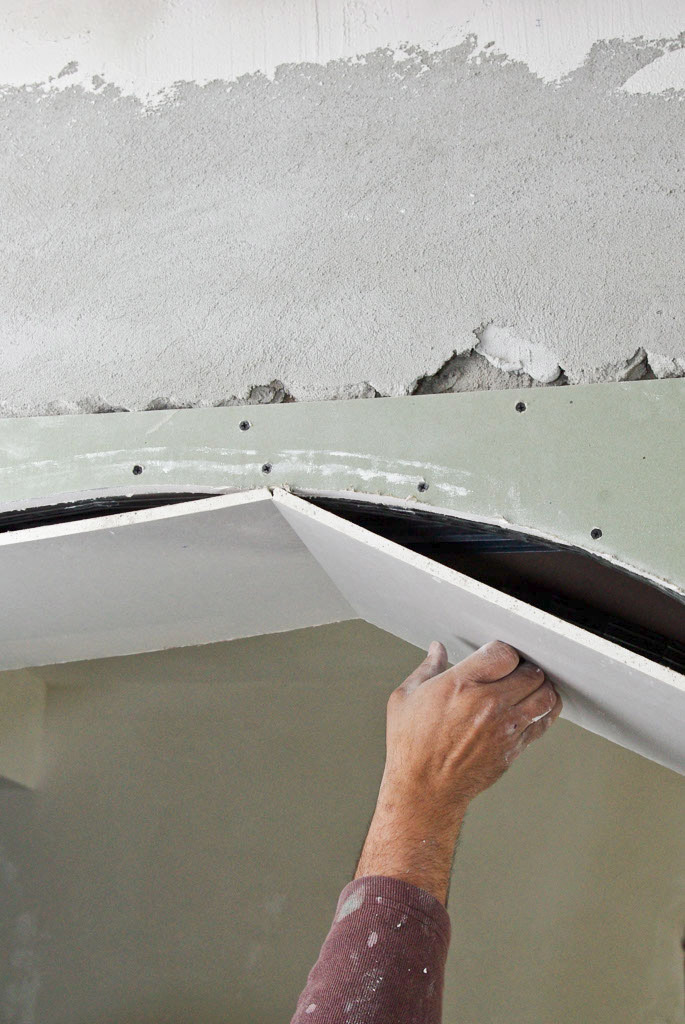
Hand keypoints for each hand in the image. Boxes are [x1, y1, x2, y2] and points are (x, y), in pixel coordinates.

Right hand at [383, 639, 561, 808]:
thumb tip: (437, 650)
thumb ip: (428, 668)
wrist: (424, 788)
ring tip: (530, 686)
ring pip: (545, 696)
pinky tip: (536, 707)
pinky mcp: (514, 748)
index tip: (497, 657)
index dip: (504, 652)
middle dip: (524, 668)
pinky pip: (543, 722)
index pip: (504, 653)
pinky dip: (545, 711)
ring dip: (540, 687)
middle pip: (530, 672)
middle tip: (516, 670)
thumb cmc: (411, 745)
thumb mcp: (406, 697)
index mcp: (461, 684)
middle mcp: (488, 703)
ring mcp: (505, 727)